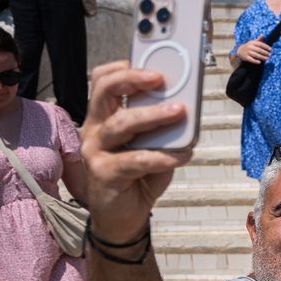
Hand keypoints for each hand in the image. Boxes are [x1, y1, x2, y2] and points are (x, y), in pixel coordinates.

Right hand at [80, 62, 192, 242]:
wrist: (123, 217)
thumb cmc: (140, 176)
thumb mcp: (153, 145)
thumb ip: (162, 128)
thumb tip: (186, 109)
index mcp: (104, 117)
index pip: (103, 81)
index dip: (123, 68)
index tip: (150, 63)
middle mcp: (94, 129)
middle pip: (104, 92)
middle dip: (132, 79)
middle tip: (161, 78)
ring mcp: (95, 151)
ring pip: (120, 123)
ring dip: (152, 115)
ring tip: (179, 112)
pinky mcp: (104, 174)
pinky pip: (135, 160)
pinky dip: (162, 155)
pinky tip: (183, 154)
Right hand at [235, 36, 270, 64]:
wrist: (240, 50)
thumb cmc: (249, 46)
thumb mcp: (253, 42)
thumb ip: (259, 39)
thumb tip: (263, 35)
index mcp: (252, 42)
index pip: (260, 44)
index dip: (266, 46)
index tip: (270, 49)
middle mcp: (250, 47)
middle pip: (259, 50)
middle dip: (265, 52)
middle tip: (269, 55)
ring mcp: (247, 52)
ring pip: (256, 55)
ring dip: (262, 57)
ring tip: (267, 58)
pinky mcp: (246, 57)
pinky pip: (251, 59)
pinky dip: (255, 61)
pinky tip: (259, 62)